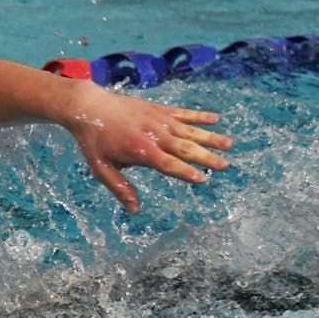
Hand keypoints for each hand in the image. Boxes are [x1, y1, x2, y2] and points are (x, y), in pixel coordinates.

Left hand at [62, 85, 232, 213]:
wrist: (89, 106)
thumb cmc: (95, 140)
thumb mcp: (101, 168)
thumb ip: (120, 188)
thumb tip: (135, 211)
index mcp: (141, 151)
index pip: (169, 164)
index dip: (186, 172)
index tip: (203, 179)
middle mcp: (155, 135)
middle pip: (185, 148)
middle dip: (206, 157)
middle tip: (225, 165)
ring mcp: (159, 120)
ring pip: (189, 130)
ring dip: (210, 137)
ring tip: (229, 144)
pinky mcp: (159, 110)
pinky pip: (183, 113)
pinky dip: (199, 116)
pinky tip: (216, 120)